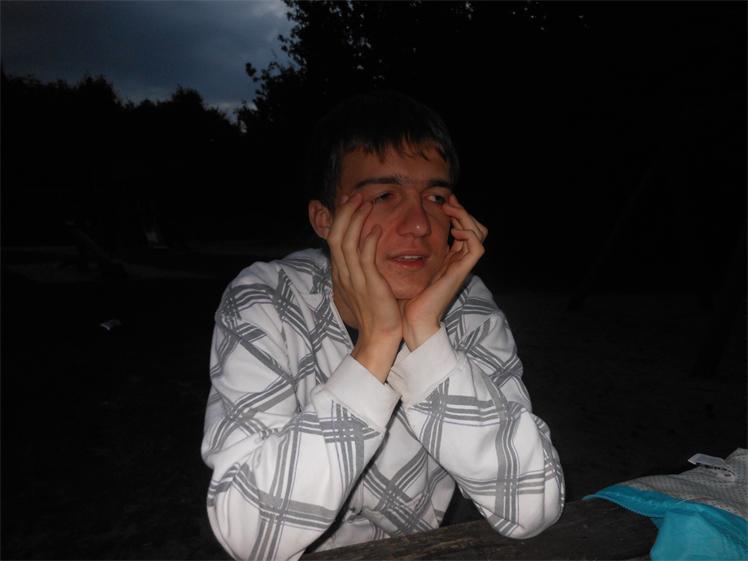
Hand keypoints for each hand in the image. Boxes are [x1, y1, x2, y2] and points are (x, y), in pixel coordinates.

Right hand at [327, 192, 402, 381]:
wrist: (378, 338)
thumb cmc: (375, 313)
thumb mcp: (362, 286)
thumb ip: (359, 268)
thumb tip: (361, 250)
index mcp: (341, 273)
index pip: (334, 239)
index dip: (340, 218)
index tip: (348, 201)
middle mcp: (344, 274)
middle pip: (336, 236)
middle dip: (345, 212)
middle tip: (355, 195)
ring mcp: (354, 279)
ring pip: (347, 242)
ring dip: (356, 220)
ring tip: (366, 203)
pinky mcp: (369, 285)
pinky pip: (365, 258)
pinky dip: (369, 240)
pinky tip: (376, 228)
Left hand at [401, 194, 487, 349]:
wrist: (413, 320)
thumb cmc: (408, 298)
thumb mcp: (410, 267)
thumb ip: (412, 251)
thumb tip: (399, 233)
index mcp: (450, 259)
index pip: (464, 229)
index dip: (457, 213)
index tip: (443, 201)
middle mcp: (459, 261)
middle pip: (477, 229)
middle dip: (464, 211)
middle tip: (448, 201)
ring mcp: (462, 266)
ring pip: (479, 234)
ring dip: (466, 217)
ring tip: (450, 210)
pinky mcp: (461, 272)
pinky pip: (476, 247)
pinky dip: (468, 234)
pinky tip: (453, 231)